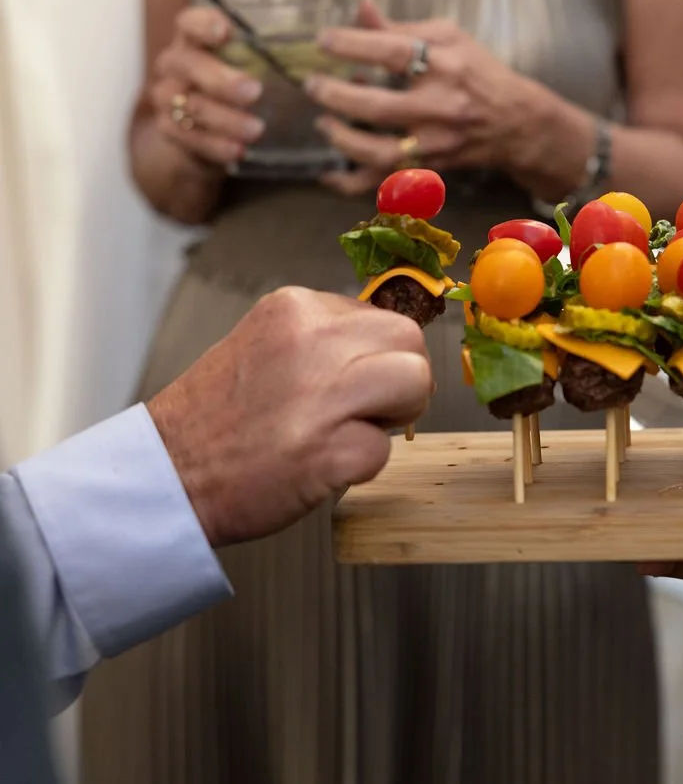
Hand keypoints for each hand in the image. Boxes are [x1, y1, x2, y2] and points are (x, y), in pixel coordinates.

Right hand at [148, 288, 432, 546]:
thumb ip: (324, 338)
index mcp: (294, 309)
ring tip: (347, 433)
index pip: (382, 316)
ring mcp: (321, 394)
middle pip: (409, 341)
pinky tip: (318, 466)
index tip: (354, 382)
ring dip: (393, 415)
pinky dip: (361, 465)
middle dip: (402, 378)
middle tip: (366, 409)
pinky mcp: (329, 450)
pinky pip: (384, 449)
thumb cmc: (215, 419)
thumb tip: (386, 347)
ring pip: (414, 382)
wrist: (166, 474)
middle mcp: (310, 340)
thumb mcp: (266, 345)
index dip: (379, 356)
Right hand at [149, 6, 266, 169]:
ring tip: (257, 129)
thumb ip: (265, 57)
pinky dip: (217, 145)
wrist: (201, 131)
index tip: (226, 31)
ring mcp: (167, 97)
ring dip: (226, 119)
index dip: (203, 24)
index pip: (188, 23)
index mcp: (192, 40)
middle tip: (255, 91)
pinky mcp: (169, 128)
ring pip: (192, 105)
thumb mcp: (246, 67)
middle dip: (222, 79)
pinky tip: (239, 150)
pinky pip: (190, 136)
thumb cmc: (232, 87)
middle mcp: (174, 64)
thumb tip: (312, 53)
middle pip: (189, 64)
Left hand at [303, 9, 553, 196]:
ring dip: (343, 140)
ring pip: (381, 153)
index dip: (355, 45)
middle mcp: (441, 108)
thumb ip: (401, 28)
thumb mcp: (449, 38)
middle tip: (312, 84)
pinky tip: (327, 174)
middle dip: (337, 96)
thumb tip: (361, 7)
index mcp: (447, 67)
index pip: (396, 52)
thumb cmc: (478, 73)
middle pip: (380, 108)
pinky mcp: (429, 169)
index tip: (323, 40)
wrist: (516, 124)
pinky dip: (352, 184)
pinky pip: (385, 184)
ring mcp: (435, 144)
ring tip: (323, 122)